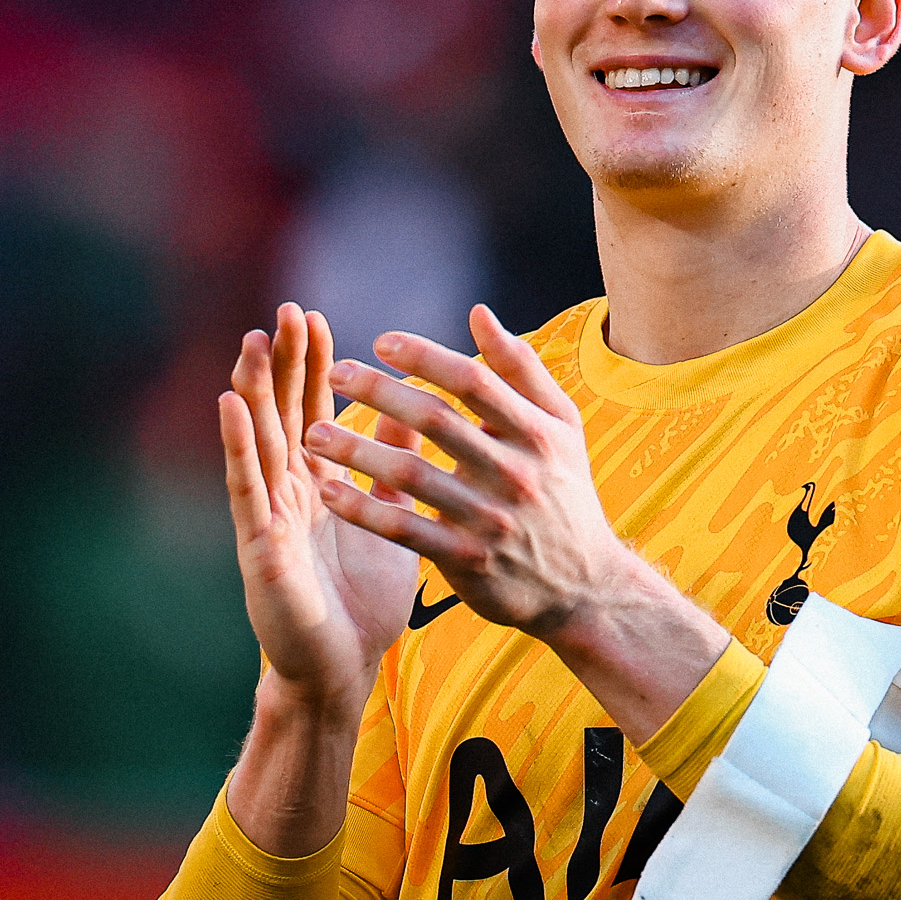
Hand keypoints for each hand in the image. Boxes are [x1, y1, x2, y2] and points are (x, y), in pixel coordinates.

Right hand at [220, 303, 421, 714]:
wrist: (343, 667)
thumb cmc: (362, 599)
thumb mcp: (389, 519)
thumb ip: (393, 466)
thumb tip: (412, 411)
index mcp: (319, 484)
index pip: (313, 412)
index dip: (312, 366)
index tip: (314, 316)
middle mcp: (288, 492)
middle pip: (282, 415)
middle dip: (283, 363)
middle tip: (285, 311)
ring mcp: (269, 516)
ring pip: (259, 442)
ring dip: (254, 391)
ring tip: (252, 341)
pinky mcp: (259, 546)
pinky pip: (246, 489)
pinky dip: (237, 446)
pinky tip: (229, 407)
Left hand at [308, 305, 727, 738]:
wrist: (586, 586)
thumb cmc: (564, 492)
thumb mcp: (561, 428)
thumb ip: (521, 370)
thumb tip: (478, 314)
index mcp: (536, 432)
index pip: (472, 381)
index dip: (424, 356)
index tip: (381, 343)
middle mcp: (514, 473)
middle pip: (436, 421)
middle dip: (379, 393)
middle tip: (335, 376)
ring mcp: (490, 519)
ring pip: (412, 476)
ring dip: (356, 451)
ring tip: (315, 433)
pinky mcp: (467, 560)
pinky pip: (405, 530)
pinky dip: (364, 510)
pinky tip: (330, 492)